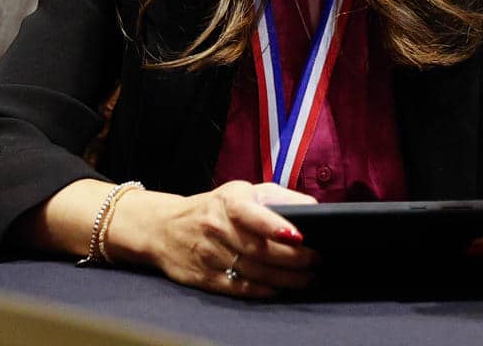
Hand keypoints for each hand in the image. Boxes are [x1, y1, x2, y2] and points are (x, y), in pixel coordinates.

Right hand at [110, 180, 316, 298]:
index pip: (251, 213)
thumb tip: (314, 208)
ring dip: (285, 278)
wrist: (165, 228)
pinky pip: (239, 288)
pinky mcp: (205, 278)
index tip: (299, 236)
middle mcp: (216, 228)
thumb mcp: (242, 192)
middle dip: (293, 258)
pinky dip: (264, 290)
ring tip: (308, 278)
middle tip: (316, 261)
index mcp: (228, 202)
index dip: (274, 225)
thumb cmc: (216, 207)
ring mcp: (209, 255)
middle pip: (258, 249)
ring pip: (253, 271)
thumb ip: (278, 198)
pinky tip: (281, 289)